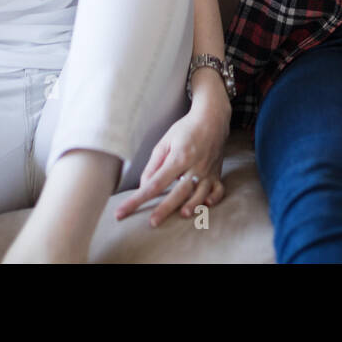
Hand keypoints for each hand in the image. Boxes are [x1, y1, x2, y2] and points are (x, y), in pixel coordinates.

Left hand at [114, 97, 230, 226]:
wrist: (212, 118)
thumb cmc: (186, 129)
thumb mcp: (165, 142)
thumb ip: (154, 165)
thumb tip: (144, 186)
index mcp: (179, 157)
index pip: (155, 183)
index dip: (138, 199)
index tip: (123, 211)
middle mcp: (195, 166)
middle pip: (178, 191)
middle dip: (165, 208)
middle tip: (152, 222)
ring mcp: (208, 171)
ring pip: (200, 193)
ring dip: (193, 205)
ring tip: (182, 215)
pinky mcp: (217, 174)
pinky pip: (218, 190)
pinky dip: (214, 198)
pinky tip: (207, 205)